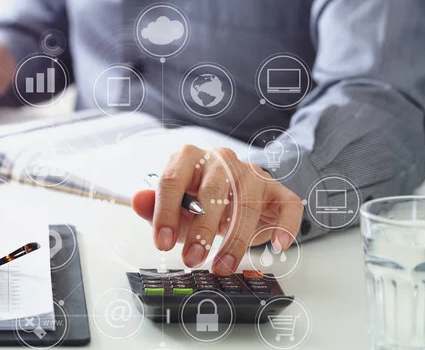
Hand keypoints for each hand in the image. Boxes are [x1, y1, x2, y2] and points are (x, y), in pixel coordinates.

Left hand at [132, 145, 303, 275]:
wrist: (232, 194)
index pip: (174, 180)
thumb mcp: (174, 206)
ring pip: (247, 203)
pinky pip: (287, 205)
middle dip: (202, 229)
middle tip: (192, 259)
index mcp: (190, 158)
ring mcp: (251, 173)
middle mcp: (221, 160)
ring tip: (222, 267)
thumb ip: (154, 206)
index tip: (162, 244)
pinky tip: (275, 246)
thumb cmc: (198, 200)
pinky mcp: (276, 189)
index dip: (166, 213)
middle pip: (213, 191)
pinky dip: (284, 226)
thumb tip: (136, 201)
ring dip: (235, 240)